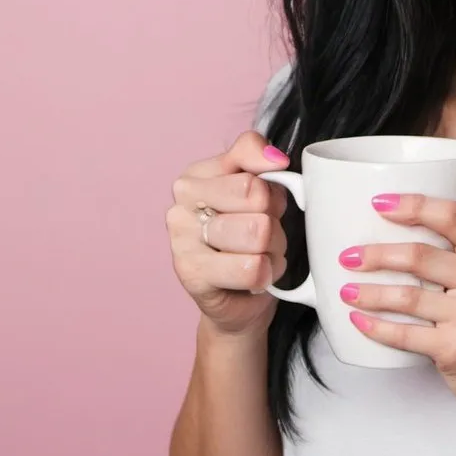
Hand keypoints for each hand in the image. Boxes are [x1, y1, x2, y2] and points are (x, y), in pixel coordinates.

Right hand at [166, 131, 290, 336]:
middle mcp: (180, 205)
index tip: (267, 201)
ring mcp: (181, 241)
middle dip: (274, 219)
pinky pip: (253, 268)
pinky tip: (255, 277)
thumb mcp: (256, 189)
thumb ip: (257, 157)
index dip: (272, 184)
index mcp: (195, 177)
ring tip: (259, 255)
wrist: (237, 298)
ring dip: (273, 249)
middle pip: (256, 194)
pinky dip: (267, 274)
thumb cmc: (247, 238)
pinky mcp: (192, 275)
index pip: (248, 158)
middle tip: (263, 235)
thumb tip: (275, 158)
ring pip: (258, 231)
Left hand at [337, 168, 455, 423]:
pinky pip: (406, 334)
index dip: (413, 205)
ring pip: (408, 296)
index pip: (452, 216)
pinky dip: (377, 328)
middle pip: (421, 255)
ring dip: (369, 293)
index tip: (379, 203)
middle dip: (377, 255)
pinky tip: (358, 320)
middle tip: (348, 257)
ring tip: (346, 290)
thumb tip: (418, 213)